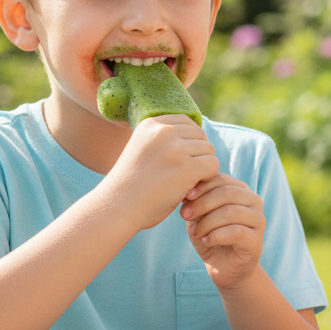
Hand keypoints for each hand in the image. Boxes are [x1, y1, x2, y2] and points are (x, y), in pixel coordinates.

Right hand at [103, 115, 218, 230]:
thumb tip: (201, 136)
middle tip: (183, 175)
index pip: (187, 122)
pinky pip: (213, 165)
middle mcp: (164, 131)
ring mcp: (175, 148)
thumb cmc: (132, 184)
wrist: (117, 207)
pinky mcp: (186, 167)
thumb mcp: (144, 149)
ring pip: (209, 150)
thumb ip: (165, 140)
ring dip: (202, 167)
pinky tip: (191, 188)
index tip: (180, 160)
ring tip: (184, 182)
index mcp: (151, 124)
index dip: (190, 141)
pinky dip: (207, 178)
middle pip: (200, 136)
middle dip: (197, 155)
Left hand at [181, 174, 264, 289]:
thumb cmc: (211, 236)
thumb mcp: (200, 216)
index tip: (184, 198)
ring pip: (230, 212)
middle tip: (185, 215)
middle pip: (226, 193)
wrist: (224, 267)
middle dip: (201, 203)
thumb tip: (186, 189)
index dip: (201, 186)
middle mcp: (253, 201)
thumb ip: (196, 201)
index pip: (221, 178)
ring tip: (195, 233)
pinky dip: (216, 236)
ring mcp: (258, 220)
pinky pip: (236, 232)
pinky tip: (206, 241)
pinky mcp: (256, 240)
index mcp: (240, 190)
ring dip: (207, 222)